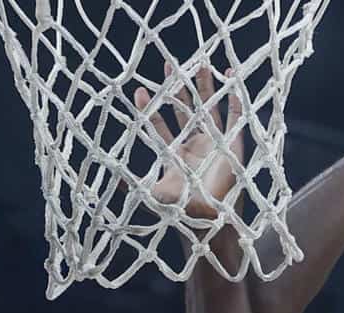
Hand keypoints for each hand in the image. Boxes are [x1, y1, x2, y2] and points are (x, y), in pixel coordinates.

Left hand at [137, 63, 245, 219]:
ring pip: (208, 107)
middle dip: (178, 87)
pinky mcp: (232, 143)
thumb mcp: (151, 195)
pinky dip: (233, 97)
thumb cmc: (183, 211)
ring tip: (201, 62)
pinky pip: (235, 116)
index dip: (150, 109)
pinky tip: (230, 77)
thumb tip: (108, 176)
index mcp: (175, 154)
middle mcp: (193, 145)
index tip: (139, 91)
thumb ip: (131, 184)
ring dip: (205, 86)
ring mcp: (214, 142)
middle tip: (170, 65)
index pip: (160, 125)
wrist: (210, 219)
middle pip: (185, 109)